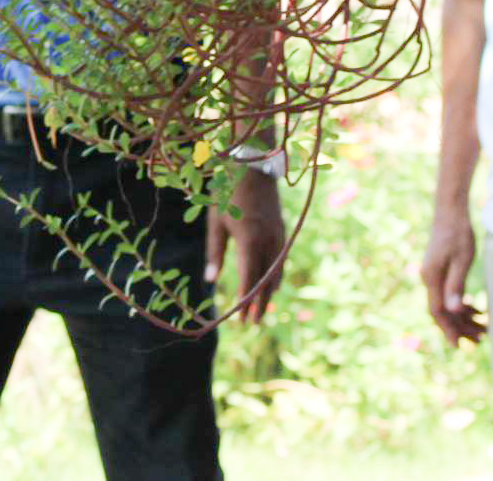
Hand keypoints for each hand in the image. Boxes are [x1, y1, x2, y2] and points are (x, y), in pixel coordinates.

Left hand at [205, 168, 286, 324]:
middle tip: (251, 324)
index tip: (240, 319)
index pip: (248, 278)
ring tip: (261, 312)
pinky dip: (275, 277)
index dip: (245, 300)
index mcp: (249, 239)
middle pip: (266, 280)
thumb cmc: (227, 193)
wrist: (254, 167)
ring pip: (276, 272)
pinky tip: (270, 286)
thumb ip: (214, 252)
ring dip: (269, 293)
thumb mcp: (216, 222)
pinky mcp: (283, 232)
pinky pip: (281, 261)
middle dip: (258, 304)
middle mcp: (268, 241)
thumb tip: (209, 281)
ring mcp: (279, 236)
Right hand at [420, 209, 485, 345]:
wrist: (450, 212)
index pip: (438, 312)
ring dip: (464, 319)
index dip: (448, 330)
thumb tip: (452, 310)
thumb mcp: (461, 260)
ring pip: (447, 305)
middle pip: (443, 312)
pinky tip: (477, 310)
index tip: (458, 346)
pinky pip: (449, 295)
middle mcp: (429, 280)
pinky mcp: (440, 272)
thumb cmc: (458, 234)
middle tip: (481, 340)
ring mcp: (434, 276)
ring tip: (484, 329)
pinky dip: (462, 306)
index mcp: (432, 278)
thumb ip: (456, 286)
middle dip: (460, 328)